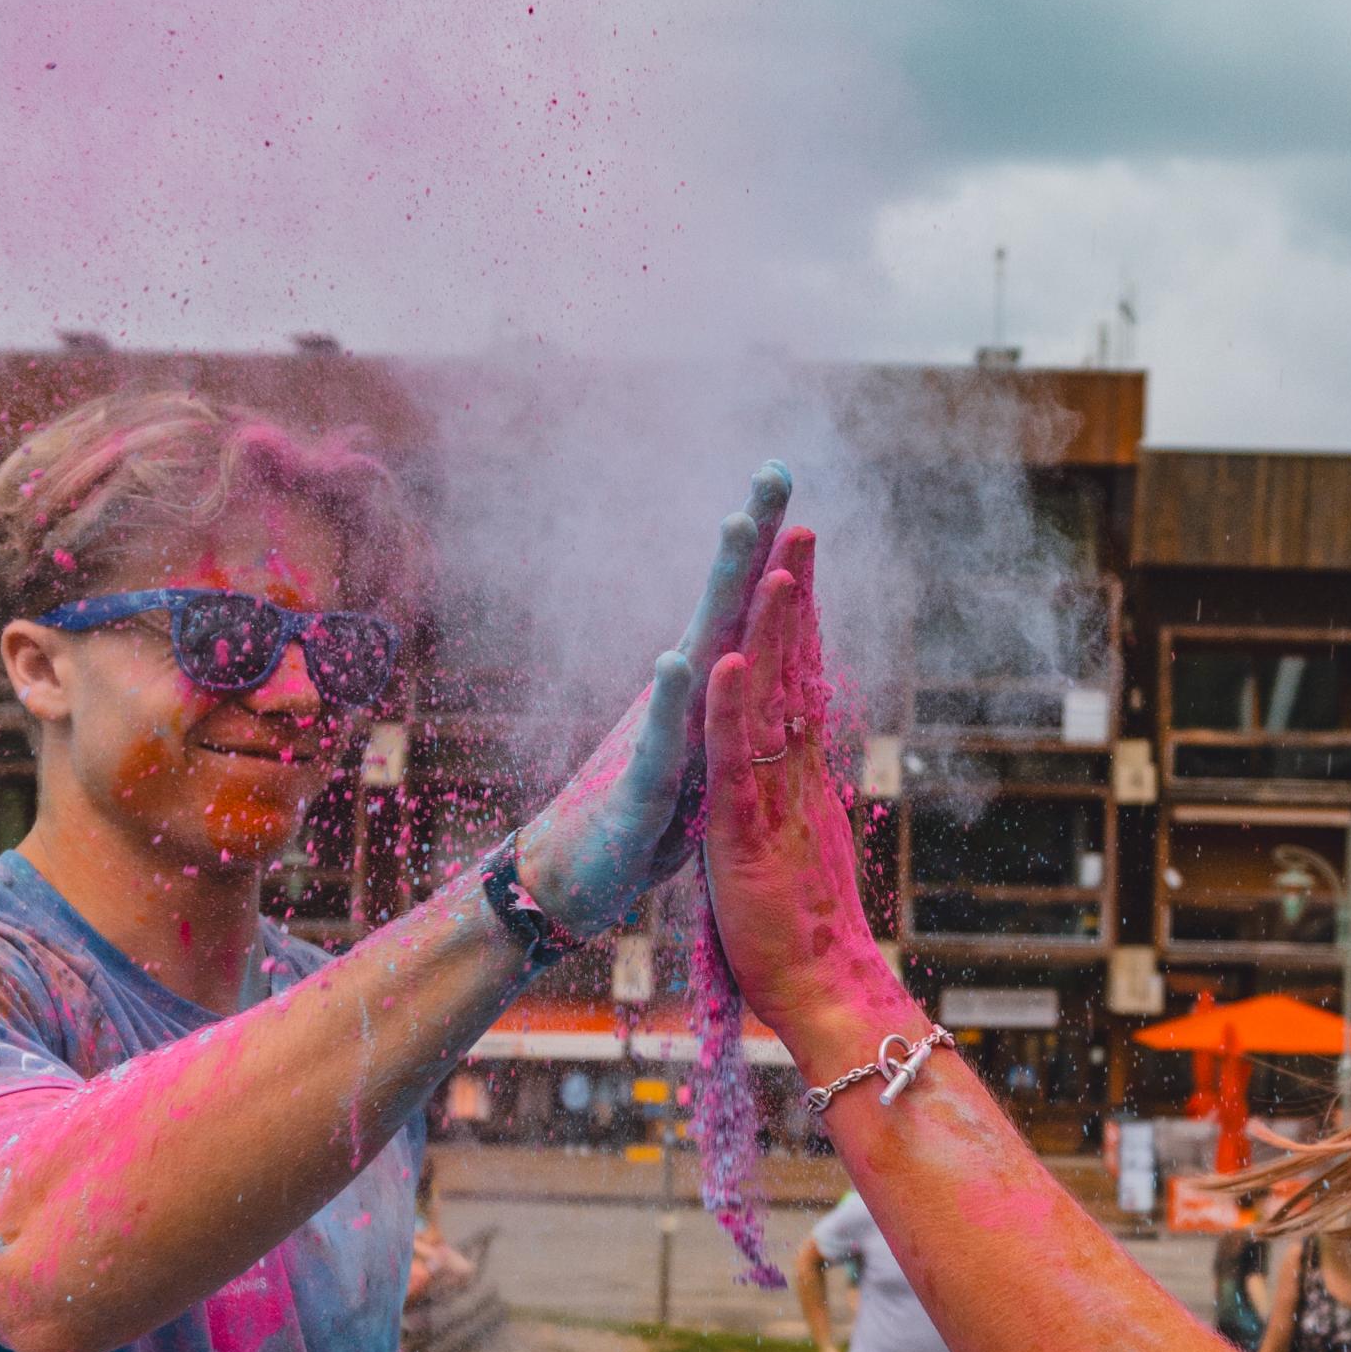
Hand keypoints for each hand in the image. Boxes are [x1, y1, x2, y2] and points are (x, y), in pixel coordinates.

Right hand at [516, 467, 791, 939]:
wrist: (569, 881)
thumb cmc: (640, 814)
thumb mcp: (699, 753)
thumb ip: (723, 706)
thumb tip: (747, 657)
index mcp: (702, 694)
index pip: (741, 608)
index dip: (765, 545)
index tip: (782, 471)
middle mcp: (679, 700)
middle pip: (721, 606)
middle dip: (748, 536)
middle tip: (773, 470)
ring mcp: (657, 737)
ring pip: (697, 654)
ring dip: (718, 590)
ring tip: (735, 526)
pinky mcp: (640, 791)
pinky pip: (660, 742)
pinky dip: (672, 702)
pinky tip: (679, 658)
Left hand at [702, 528, 912, 1054]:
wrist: (821, 992)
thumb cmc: (802, 937)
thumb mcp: (797, 852)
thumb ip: (798, 810)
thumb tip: (807, 786)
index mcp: (798, 778)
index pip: (799, 683)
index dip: (798, 623)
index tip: (799, 564)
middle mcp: (794, 775)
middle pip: (795, 670)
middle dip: (796, 597)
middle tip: (801, 527)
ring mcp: (772, 797)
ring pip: (771, 700)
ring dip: (770, 630)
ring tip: (773, 564)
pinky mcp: (744, 828)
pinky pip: (732, 758)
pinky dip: (729, 705)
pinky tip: (722, 655)